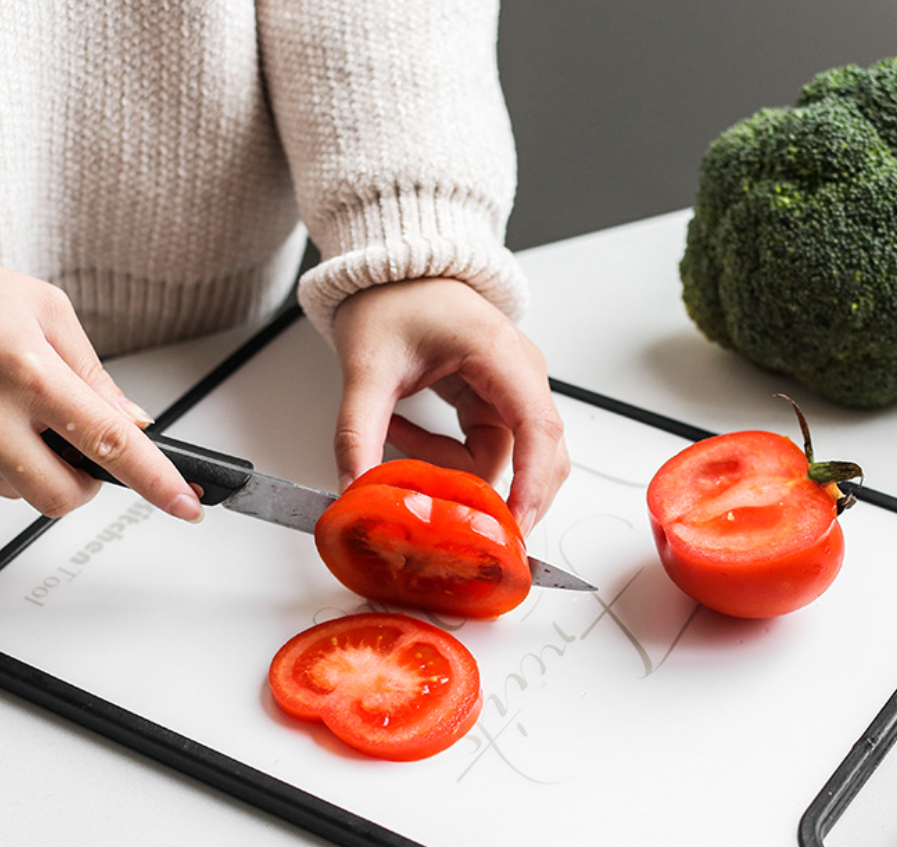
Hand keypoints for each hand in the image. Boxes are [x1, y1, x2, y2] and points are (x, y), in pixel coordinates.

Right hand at [0, 268, 202, 519]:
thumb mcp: (46, 311)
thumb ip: (93, 374)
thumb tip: (134, 421)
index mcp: (31, 373)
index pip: (111, 442)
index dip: (155, 480)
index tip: (186, 505)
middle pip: (61, 495)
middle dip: (83, 484)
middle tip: (79, 446)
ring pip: (21, 494)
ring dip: (37, 470)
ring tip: (24, 416)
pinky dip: (6, 463)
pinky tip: (2, 424)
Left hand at [331, 278, 568, 533]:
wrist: (392, 268)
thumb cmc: (393, 296)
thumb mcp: (367, 365)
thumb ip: (357, 430)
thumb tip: (356, 488)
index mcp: (501, 354)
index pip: (537, 428)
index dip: (531, 482)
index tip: (514, 524)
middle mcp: (520, 376)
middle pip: (540, 457)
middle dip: (503, 497)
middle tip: (456, 528)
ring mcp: (512, 392)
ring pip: (510, 462)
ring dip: (459, 475)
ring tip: (400, 445)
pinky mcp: (495, 405)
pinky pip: (486, 453)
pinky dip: (449, 463)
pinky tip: (405, 434)